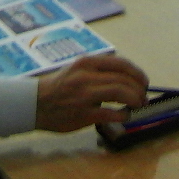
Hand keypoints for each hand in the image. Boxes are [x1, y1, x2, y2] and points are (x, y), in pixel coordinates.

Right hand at [35, 55, 150, 130]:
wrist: (34, 103)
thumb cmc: (59, 86)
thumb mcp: (77, 70)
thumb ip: (99, 71)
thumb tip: (127, 79)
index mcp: (87, 63)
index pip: (121, 64)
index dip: (137, 73)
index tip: (144, 82)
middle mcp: (86, 76)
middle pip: (123, 79)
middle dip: (139, 89)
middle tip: (143, 97)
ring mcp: (84, 95)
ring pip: (120, 92)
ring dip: (135, 99)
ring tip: (138, 104)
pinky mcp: (83, 114)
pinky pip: (111, 114)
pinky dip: (123, 114)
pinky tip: (125, 115)